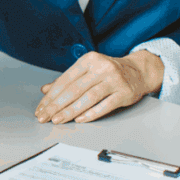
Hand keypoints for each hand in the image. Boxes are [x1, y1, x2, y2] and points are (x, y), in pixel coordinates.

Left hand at [35, 49, 162, 124]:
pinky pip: (105, 105)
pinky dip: (91, 114)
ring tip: (58, 120)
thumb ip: (67, 80)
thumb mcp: (87, 70)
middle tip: (44, 117)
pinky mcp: (124, 92)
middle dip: (56, 105)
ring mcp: (114, 80)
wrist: (138, 71)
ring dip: (70, 111)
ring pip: (88, 98)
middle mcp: (101, 67)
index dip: (51, 96)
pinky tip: (79, 120)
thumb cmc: (108, 72)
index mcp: (88, 60)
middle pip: (74, 89)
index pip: (65, 80)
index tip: (41, 108)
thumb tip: (45, 90)